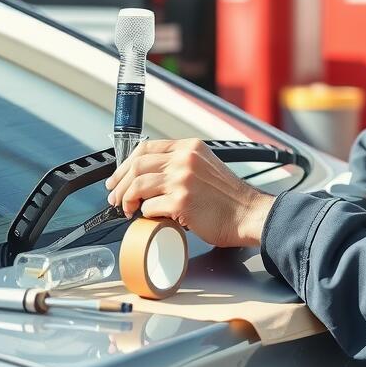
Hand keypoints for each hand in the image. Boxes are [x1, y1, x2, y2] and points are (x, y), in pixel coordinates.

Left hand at [105, 138, 274, 247]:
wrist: (250, 214)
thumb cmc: (230, 198)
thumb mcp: (207, 166)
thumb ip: (183, 164)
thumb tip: (152, 175)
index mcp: (189, 148)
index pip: (146, 148)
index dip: (125, 164)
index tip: (118, 177)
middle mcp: (184, 159)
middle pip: (137, 165)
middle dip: (120, 183)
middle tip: (115, 198)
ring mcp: (182, 180)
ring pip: (137, 185)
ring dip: (127, 200)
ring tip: (128, 210)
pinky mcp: (181, 201)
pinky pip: (149, 207)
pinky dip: (144, 215)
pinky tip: (148, 218)